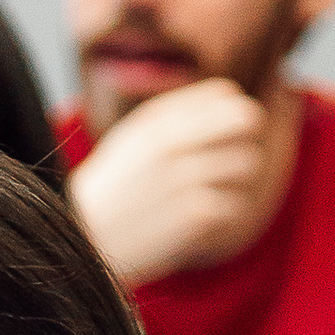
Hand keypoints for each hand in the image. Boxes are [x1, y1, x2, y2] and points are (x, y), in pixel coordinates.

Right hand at [70, 79, 292, 283]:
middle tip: (231, 159)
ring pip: (247, 163)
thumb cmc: (116, 188)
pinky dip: (222, 215)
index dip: (234, 114)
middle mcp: (171, 144)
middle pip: (246, 122)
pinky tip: (198, 222)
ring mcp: (184, 179)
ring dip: (236, 180)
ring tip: (211, 193)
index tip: (224, 135)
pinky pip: (236, 204)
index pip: (226, 95)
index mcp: (157, 121)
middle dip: (245, 139)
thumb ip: (179, 113)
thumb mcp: (136, 137)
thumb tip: (231, 94)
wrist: (87, 240)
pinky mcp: (195, 216)